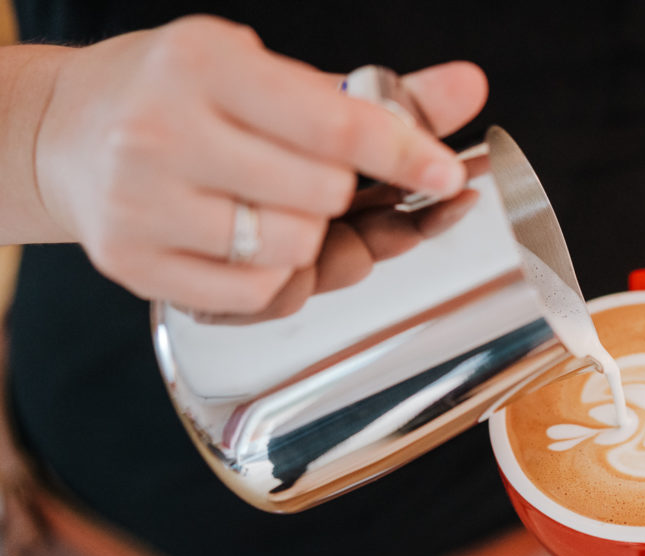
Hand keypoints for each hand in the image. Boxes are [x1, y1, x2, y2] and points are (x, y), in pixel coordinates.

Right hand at [34, 15, 486, 312]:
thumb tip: (469, 89)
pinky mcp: (135, 262)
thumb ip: (377, 95)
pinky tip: (251, 243)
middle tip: (319, 179)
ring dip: (312, 239)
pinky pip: (254, 296)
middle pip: (322, 197)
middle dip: (344, 194)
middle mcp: (164, 131)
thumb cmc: (182, 98)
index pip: (335, 125)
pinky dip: (276, 277)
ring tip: (276, 208)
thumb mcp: (269, 75)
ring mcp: (143, 203)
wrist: (68, 134)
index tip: (445, 175)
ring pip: (292, 252)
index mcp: (205, 65)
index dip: (406, 154)